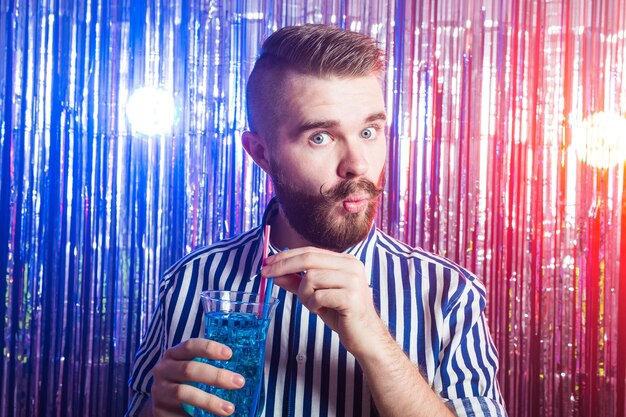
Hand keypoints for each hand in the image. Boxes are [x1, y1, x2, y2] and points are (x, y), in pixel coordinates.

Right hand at [148, 338, 245, 415]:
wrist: (163, 404)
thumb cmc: (184, 381)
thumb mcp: (193, 369)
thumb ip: (210, 366)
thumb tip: (238, 374)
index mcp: (174, 354)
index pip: (190, 346)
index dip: (209, 348)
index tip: (230, 354)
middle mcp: (164, 370)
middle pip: (190, 370)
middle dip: (217, 376)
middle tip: (239, 382)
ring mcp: (159, 390)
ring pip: (183, 393)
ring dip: (209, 401)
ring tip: (229, 409)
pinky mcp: (159, 410)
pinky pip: (179, 413)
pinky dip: (195, 416)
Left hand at [261, 247, 386, 355]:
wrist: (365, 337)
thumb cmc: (341, 314)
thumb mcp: (316, 295)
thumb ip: (298, 282)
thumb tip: (276, 274)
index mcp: (345, 261)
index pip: (310, 251)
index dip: (286, 256)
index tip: (267, 263)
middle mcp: (351, 266)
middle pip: (309, 258)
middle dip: (283, 266)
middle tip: (265, 275)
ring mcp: (353, 280)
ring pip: (311, 277)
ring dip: (304, 294)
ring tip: (312, 305)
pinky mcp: (351, 297)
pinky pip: (319, 295)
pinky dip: (313, 305)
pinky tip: (320, 311)